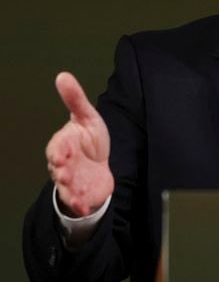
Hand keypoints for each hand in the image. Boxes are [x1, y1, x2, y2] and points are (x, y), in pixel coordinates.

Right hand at [46, 72, 113, 216]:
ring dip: (68, 188)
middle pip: (59, 167)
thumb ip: (75, 99)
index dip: (59, 149)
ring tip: (73, 188)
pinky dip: (79, 203)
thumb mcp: (87, 117)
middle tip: (64, 170)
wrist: (98, 167)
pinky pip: (76, 200)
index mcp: (64, 144)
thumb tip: (62, 76)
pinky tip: (83, 205)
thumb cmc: (90, 140)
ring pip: (65, 185)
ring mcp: (71, 180)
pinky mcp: (81, 193)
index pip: (58, 146)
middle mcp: (64, 163)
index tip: (61, 152)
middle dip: (61, 169)